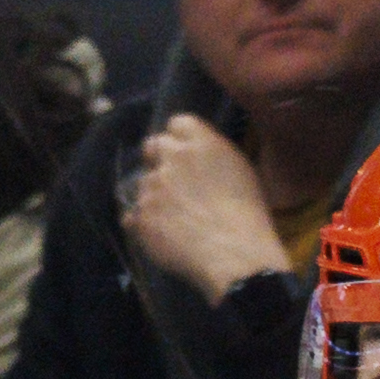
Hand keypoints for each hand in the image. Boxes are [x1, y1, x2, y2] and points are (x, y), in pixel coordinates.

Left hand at [121, 113, 293, 300]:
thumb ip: (211, 155)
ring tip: (172, 219)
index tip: (183, 154)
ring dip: (153, 195)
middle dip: (157, 159)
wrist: (234, 255)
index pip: (177, 123)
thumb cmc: (247, 215)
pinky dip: (143, 224)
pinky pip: (132, 216)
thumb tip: (196, 156)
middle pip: (152, 145)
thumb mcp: (239, 170)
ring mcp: (153, 186)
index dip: (178, 138)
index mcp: (200, 142)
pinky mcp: (141, 216)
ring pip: (142, 183)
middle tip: (170, 182)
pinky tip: (161, 236)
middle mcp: (172, 157)